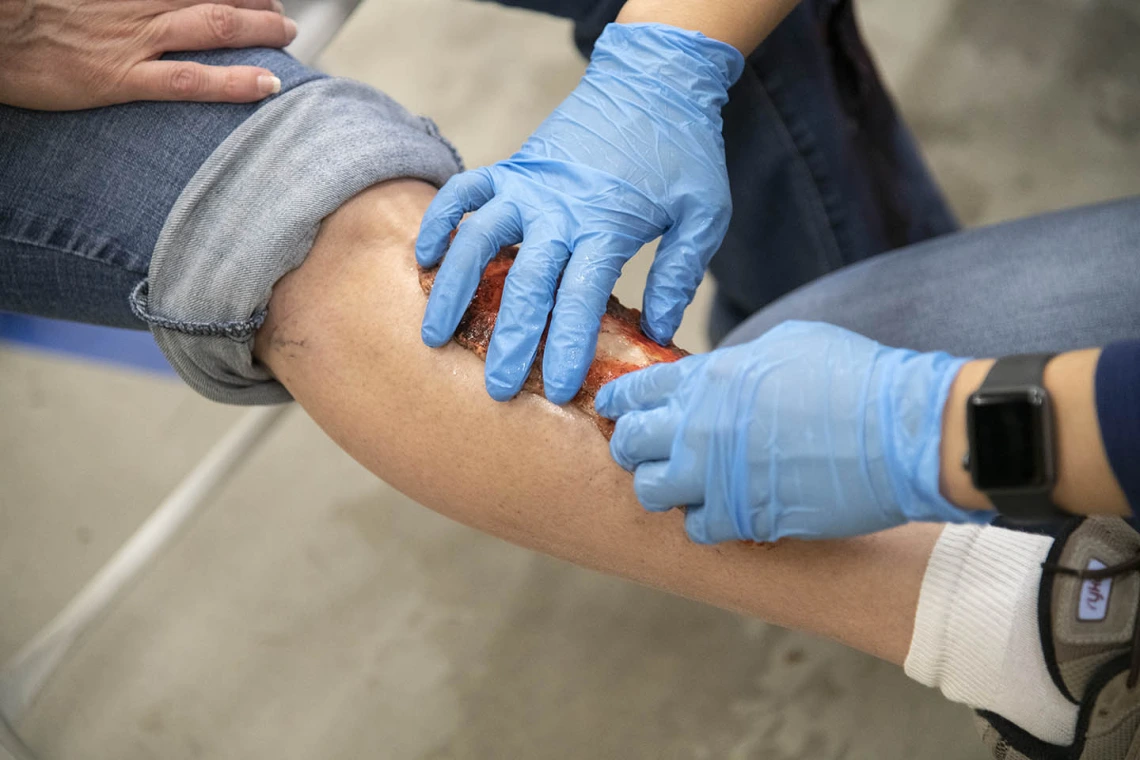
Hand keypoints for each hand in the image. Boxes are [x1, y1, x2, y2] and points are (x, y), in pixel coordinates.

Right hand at [0, 0, 296, 109]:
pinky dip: (234, 81)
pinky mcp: (122, 77)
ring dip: (257, 29)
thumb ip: (111, 1)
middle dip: (253, 2)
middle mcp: (136, 5)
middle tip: (279, 11)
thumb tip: (131, 12)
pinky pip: (190, 79)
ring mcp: (133, 40)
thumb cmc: (20, 14)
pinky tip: (267, 84)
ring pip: (212, 26)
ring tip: (286, 35)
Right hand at [416, 23, 744, 404]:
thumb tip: (658, 331)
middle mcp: (559, 209)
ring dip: (454, 289)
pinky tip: (426, 256)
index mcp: (607, 225)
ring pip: (478, 240)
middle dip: (510, 340)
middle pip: (525, 284)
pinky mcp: (512, 167)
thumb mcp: (704, 213)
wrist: (654, 81)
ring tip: (434, 334)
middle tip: (497, 388)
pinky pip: (465, 192)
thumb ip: (681, 273)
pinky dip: (441, 220)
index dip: (569, 346)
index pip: (582, 298)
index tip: (560, 389)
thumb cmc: (684, 152)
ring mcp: (529, 186)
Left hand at [596, 321, 990, 543]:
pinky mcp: (743, 517)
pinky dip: (703, 522)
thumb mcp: (786, 345)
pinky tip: (722, 511)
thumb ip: (736, 365)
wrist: (903, 433)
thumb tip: (719, 378)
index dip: (621, 403)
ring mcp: (716, 477)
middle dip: (634, 446)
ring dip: (664, 488)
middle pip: (629, 444)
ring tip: (686, 484)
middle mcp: (699, 427)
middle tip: (652, 451)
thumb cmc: (856, 377)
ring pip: (651, 492)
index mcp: (707, 378)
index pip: (634, 391)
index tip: (620, 410)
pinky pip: (695, 529)